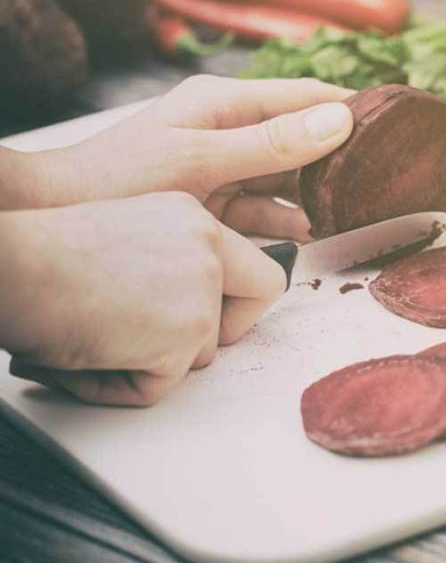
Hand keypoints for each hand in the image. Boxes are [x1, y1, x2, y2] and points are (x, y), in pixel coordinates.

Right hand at [0, 192, 285, 405]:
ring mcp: (202, 288)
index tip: (213, 314)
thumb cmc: (39, 257)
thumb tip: (181, 309)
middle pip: (260, 293)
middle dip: (225, 330)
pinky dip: (116, 386)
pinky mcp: (186, 333)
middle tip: (172, 343)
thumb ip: (165, 265)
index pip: (251, 261)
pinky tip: (81, 358)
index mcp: (190, 217)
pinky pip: (159, 385)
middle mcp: (206, 244)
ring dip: (147, 363)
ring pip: (199, 351)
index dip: (236, 298)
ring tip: (90, 341)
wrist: (11, 267)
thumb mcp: (122, 239)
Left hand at [29, 76, 354, 240]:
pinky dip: (289, 219)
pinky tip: (312, 233)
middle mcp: (229, 128)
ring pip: (288, 177)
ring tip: (356, 211)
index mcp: (226, 102)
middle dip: (342, 158)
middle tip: (386, 178)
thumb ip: (272, 143)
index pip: (307, 96)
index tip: (398, 122)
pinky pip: (266, 207)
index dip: (353, 107)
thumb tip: (341, 119)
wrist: (59, 217)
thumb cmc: (120, 180)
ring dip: (318, 194)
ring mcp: (223, 166)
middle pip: (303, 139)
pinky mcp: (215, 201)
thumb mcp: (201, 159)